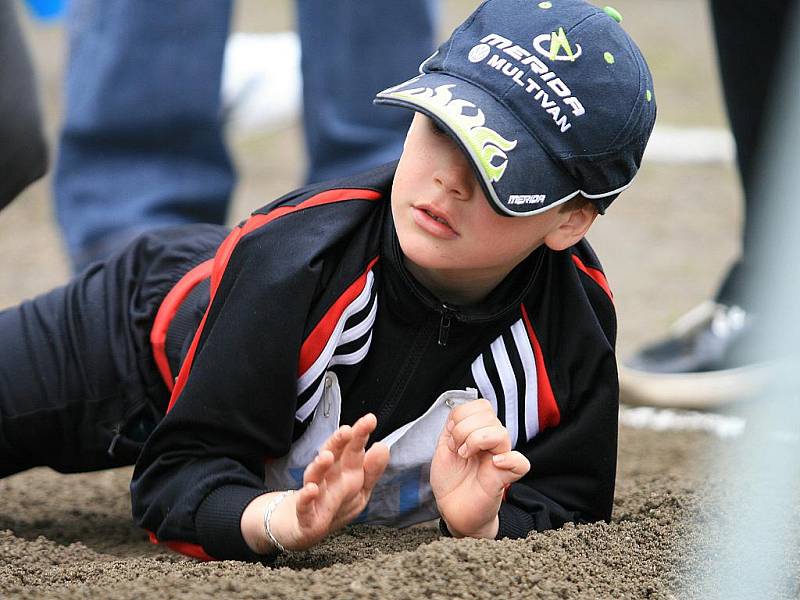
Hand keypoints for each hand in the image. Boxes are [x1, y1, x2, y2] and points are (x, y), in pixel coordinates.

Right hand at [242, 413, 389, 553]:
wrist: (299, 530)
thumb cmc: (332, 506)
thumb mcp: (359, 490)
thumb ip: (371, 470)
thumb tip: (383, 446)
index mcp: (343, 472)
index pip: (351, 449)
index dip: (360, 435)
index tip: (370, 420)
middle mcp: (328, 479)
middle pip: (332, 457)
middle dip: (339, 443)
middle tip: (347, 431)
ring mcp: (315, 497)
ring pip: (315, 477)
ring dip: (320, 466)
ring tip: (326, 457)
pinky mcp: (304, 517)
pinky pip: (304, 506)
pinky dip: (306, 498)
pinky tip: (311, 490)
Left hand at [430, 399, 529, 537]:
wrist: (452, 510)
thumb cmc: (450, 480)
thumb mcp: (443, 447)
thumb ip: (452, 427)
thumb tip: (460, 414)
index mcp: (478, 431)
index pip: (480, 405)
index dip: (460, 416)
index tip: (450, 437)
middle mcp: (492, 442)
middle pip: (488, 414)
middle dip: (462, 428)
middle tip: (456, 449)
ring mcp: (500, 457)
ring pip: (500, 432)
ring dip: (475, 440)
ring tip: (465, 456)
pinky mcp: (505, 477)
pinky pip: (520, 463)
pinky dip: (508, 459)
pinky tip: (493, 464)